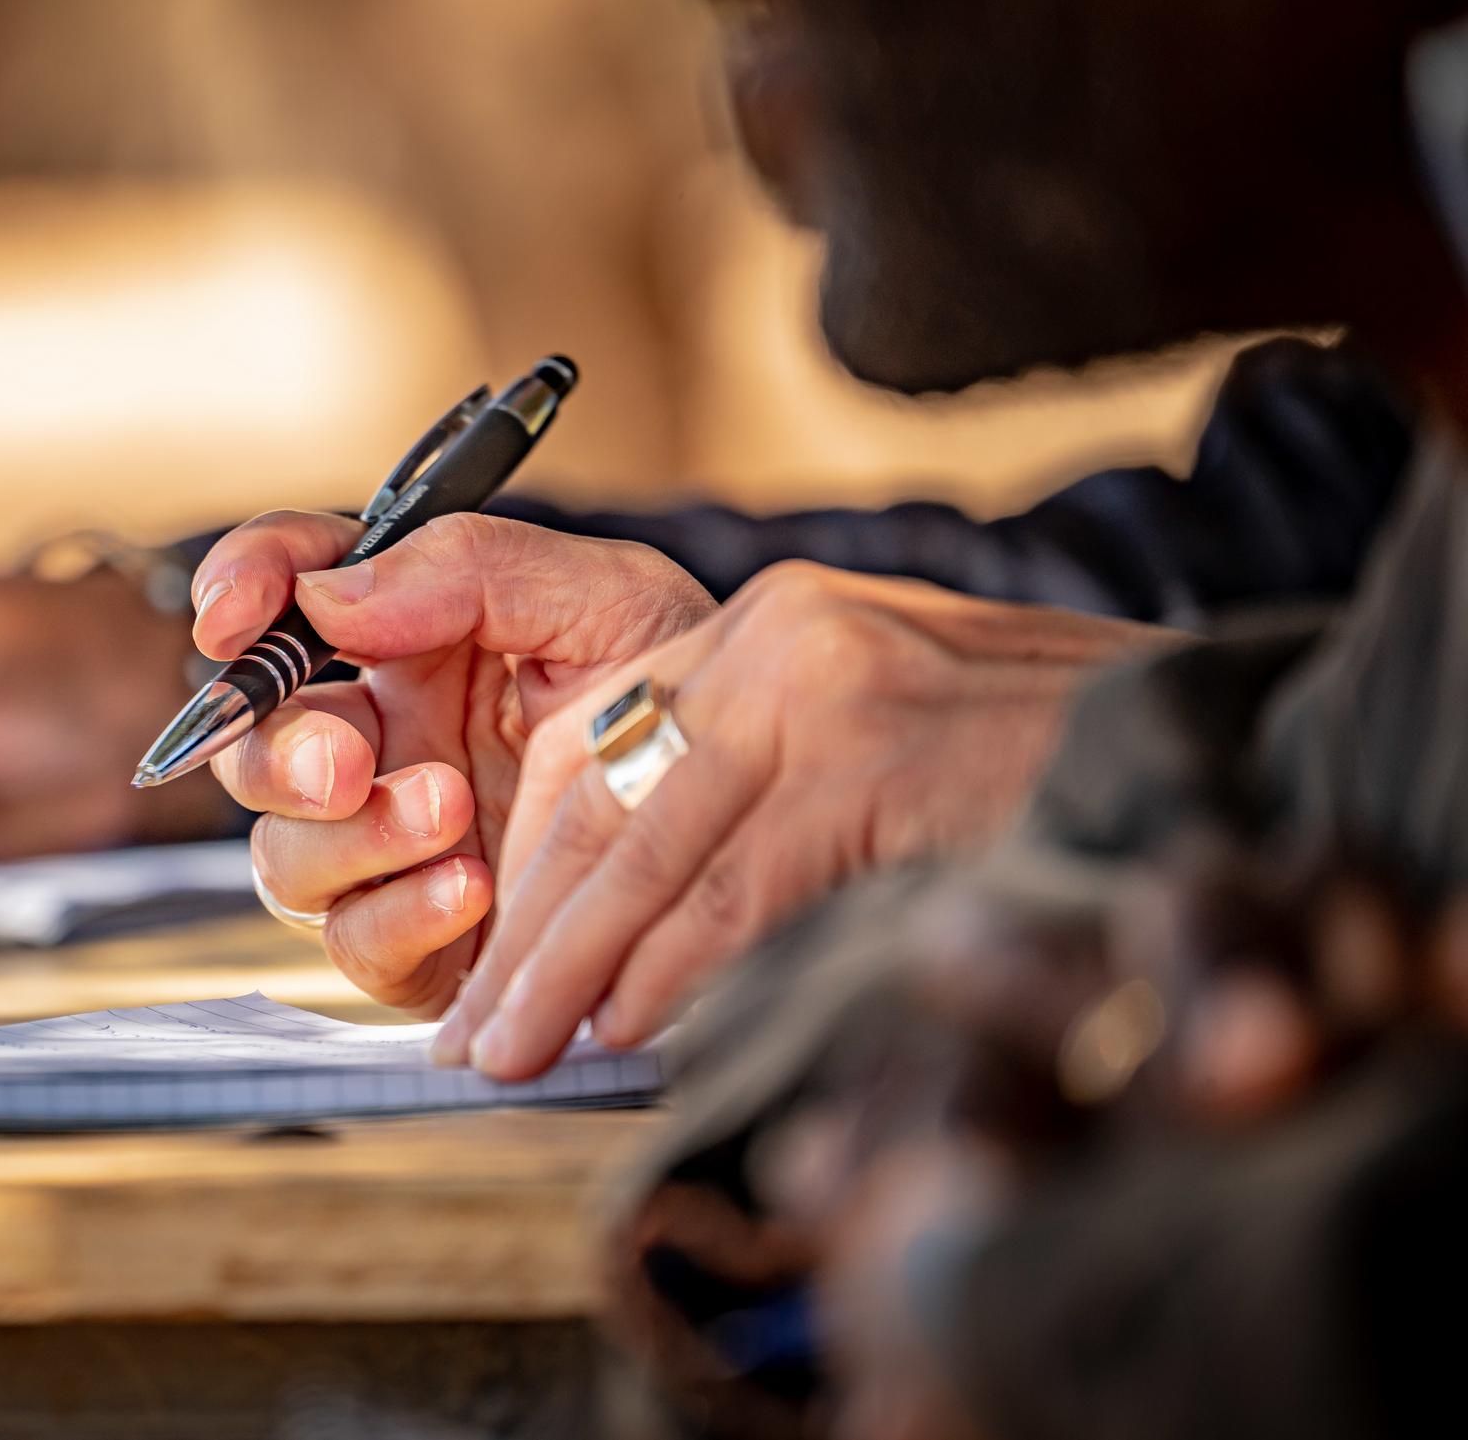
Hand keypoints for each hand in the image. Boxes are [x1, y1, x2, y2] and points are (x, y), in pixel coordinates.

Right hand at [195, 512, 716, 1013]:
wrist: (755, 832)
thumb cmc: (682, 703)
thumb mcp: (608, 600)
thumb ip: (473, 569)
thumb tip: (332, 594)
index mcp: (410, 639)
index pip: (288, 591)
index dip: (242, 589)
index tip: (235, 613)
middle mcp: (382, 738)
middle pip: (253, 741)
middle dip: (279, 747)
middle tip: (347, 760)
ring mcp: (388, 844)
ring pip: (284, 851)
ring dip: (353, 834)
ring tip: (450, 812)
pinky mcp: (414, 939)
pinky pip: (353, 939)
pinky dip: (400, 912)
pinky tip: (472, 889)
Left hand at [437, 562, 1177, 1077]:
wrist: (1200, 734)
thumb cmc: (1036, 762)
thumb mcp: (871, 741)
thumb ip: (759, 800)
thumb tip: (637, 941)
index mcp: (770, 626)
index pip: (596, 747)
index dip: (532, 867)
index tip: (493, 956)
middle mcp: (779, 634)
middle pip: (602, 799)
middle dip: (530, 932)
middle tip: (476, 1033)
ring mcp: (825, 686)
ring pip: (651, 852)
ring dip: (575, 969)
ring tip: (520, 1050)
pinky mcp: (873, 755)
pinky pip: (735, 889)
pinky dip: (673, 972)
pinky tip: (627, 1031)